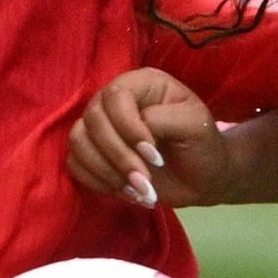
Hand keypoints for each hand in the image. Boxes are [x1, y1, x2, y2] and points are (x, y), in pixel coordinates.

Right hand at [67, 67, 228, 207]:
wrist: (201, 176)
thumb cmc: (202, 144)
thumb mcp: (196, 125)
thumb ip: (166, 119)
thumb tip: (138, 127)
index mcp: (141, 84)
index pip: (115, 96)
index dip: (128, 128)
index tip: (154, 156)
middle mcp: (114, 101)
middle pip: (93, 120)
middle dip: (118, 156)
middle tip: (145, 182)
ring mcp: (101, 127)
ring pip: (78, 141)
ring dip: (106, 171)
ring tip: (139, 191)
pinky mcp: (94, 154)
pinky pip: (75, 164)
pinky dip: (97, 182)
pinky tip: (127, 193)